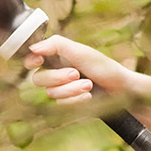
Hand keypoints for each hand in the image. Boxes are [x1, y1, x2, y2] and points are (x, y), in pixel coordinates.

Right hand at [23, 36, 137, 103]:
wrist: (119, 89)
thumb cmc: (103, 67)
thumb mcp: (80, 51)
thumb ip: (56, 45)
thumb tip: (33, 47)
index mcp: (57, 56)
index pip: (32, 58)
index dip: (30, 61)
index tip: (38, 61)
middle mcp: (56, 72)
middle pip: (38, 79)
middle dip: (57, 78)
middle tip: (76, 73)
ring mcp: (60, 89)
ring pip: (51, 93)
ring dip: (71, 90)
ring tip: (88, 85)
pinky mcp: (67, 103)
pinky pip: (60, 104)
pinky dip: (76, 100)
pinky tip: (88, 95)